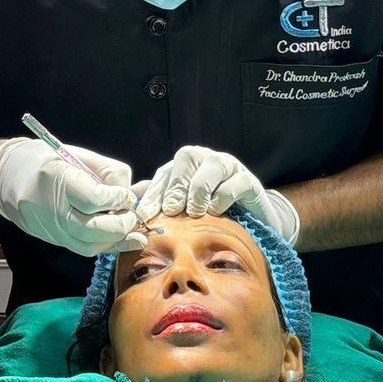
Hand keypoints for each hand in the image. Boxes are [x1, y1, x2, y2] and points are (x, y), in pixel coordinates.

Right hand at [0, 138, 145, 256]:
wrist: (8, 178)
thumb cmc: (45, 160)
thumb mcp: (78, 156)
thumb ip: (109, 173)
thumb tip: (136, 192)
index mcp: (56, 179)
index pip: (93, 199)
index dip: (116, 199)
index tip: (125, 194)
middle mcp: (51, 208)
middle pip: (93, 229)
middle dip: (121, 225)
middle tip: (131, 214)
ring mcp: (51, 228)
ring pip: (90, 245)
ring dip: (117, 240)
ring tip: (133, 229)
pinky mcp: (54, 239)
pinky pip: (84, 249)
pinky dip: (107, 245)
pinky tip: (125, 239)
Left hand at [137, 146, 299, 243]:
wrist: (250, 224)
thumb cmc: (209, 217)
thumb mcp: (183, 212)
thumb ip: (160, 204)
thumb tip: (132, 201)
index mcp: (185, 167)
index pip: (164, 173)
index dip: (153, 194)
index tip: (145, 215)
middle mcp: (205, 160)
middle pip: (186, 158)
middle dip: (176, 185)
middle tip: (172, 210)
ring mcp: (229, 167)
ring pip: (212, 165)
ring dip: (199, 190)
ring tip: (195, 212)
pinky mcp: (249, 181)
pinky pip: (235, 183)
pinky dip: (223, 197)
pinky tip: (216, 212)